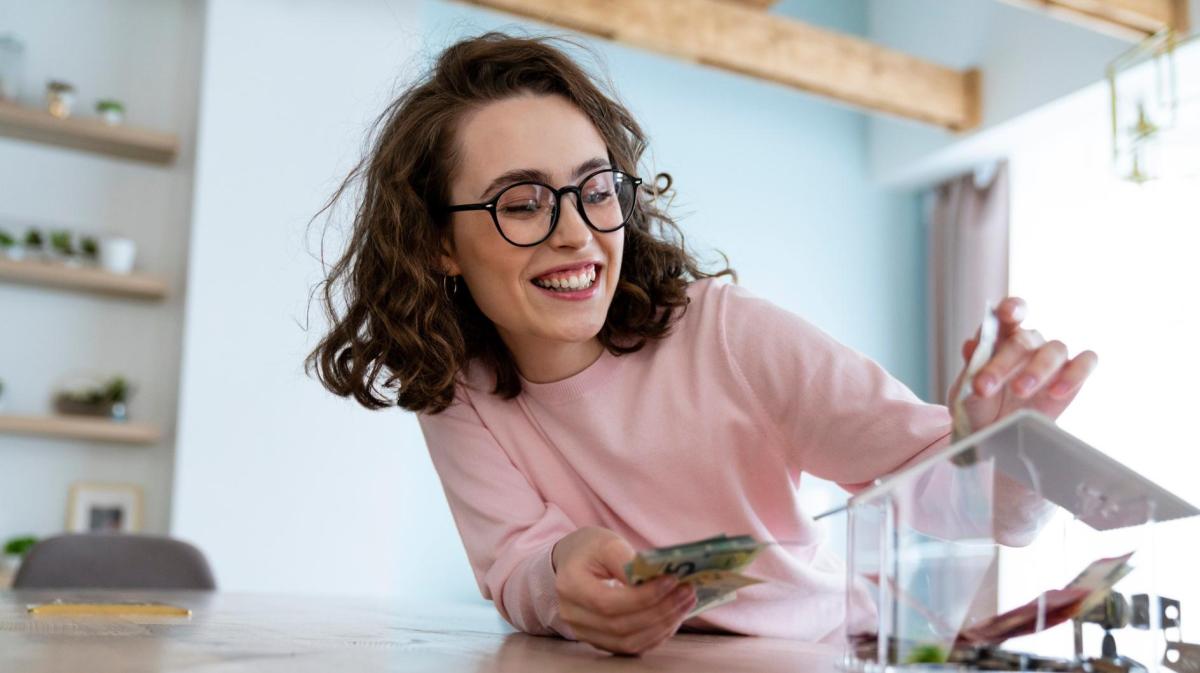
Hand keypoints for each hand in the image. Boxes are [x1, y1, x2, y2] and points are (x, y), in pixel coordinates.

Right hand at [552, 527, 695, 654]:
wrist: (572, 562)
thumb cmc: (591, 548)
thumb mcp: (607, 542)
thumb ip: (627, 561)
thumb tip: (655, 581)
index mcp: (570, 586)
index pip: (608, 603)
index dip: (643, 597)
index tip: (672, 581)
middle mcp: (572, 615)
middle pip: (620, 626)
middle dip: (660, 611)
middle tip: (687, 592)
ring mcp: (583, 632)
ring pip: (627, 642)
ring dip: (662, 626)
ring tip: (685, 604)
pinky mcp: (598, 640)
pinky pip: (629, 647)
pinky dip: (655, 635)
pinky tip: (672, 617)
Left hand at [948, 297, 1097, 431]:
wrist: (995, 432)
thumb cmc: (980, 405)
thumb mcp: (966, 389)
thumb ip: (971, 368)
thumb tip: (970, 345)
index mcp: (1001, 335)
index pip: (1011, 311)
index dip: (1012, 308)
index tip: (1006, 314)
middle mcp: (1029, 341)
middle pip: (1023, 341)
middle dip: (1002, 364)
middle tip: (984, 387)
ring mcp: (1052, 356)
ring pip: (1055, 349)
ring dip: (1037, 370)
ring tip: (1020, 390)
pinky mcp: (1073, 374)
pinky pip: (1085, 363)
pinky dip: (1075, 374)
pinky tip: (1056, 392)